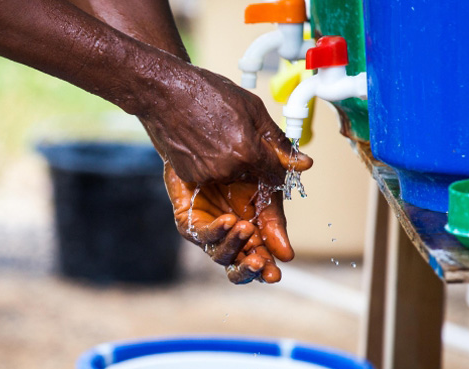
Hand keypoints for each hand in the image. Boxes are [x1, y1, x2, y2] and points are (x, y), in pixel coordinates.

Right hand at [140, 63, 307, 183]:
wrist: (166, 92)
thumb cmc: (208, 93)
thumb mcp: (252, 108)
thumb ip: (277, 139)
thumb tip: (303, 162)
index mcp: (247, 151)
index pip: (275, 173)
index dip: (275, 165)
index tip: (271, 158)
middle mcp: (228, 169)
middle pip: (252, 176)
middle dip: (249, 160)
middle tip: (234, 135)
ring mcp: (206, 174)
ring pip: (230, 176)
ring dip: (229, 163)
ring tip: (215, 135)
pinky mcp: (189, 176)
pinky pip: (209, 175)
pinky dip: (209, 163)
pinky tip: (201, 143)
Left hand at [163, 152, 310, 283]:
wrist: (203, 144)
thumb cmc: (239, 162)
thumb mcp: (265, 178)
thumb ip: (277, 202)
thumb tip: (301, 194)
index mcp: (255, 232)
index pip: (264, 256)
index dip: (272, 263)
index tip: (286, 257)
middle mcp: (232, 237)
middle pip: (242, 266)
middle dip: (254, 269)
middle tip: (264, 266)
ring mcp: (210, 233)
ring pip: (222, 256)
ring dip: (236, 245)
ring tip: (246, 228)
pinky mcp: (189, 224)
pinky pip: (203, 234)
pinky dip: (217, 230)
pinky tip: (229, 220)